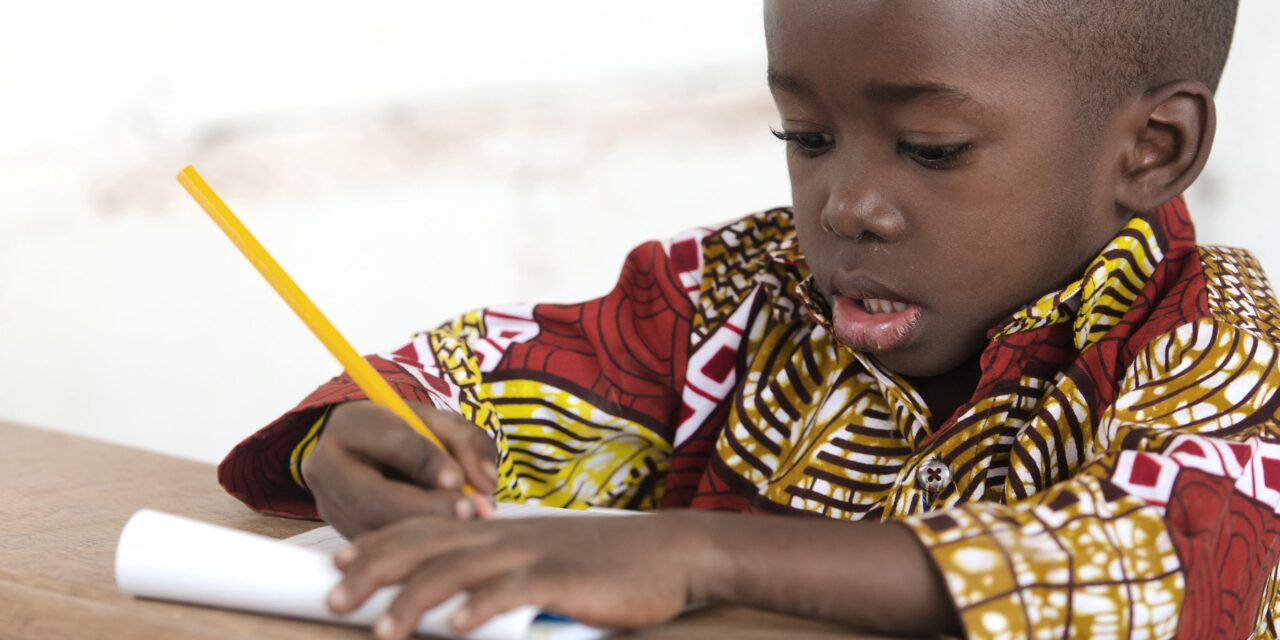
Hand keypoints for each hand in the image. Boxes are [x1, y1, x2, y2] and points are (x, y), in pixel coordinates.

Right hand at [300, 400, 498, 536]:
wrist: (369, 452)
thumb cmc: (409, 434)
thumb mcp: (440, 425)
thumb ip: (469, 443)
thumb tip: (487, 484)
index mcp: (350, 425)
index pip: (391, 442)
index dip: (427, 463)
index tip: (458, 480)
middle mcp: (327, 468)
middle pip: (374, 498)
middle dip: (426, 509)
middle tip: (469, 512)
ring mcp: (331, 508)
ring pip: (378, 531)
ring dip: (426, 533)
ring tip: (466, 526)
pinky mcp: (342, 535)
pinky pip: (380, 550)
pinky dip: (416, 547)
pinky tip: (446, 541)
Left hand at [326, 513, 716, 638]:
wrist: (669, 552)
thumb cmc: (607, 563)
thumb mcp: (546, 558)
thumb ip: (503, 572)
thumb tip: (460, 603)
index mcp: (500, 530)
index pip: (426, 529)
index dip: (379, 545)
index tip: (340, 564)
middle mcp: (507, 535)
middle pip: (427, 546)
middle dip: (376, 571)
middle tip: (334, 596)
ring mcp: (532, 554)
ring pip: (459, 569)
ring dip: (415, 599)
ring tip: (383, 628)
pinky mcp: (561, 578)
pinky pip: (512, 590)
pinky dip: (480, 608)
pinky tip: (455, 628)